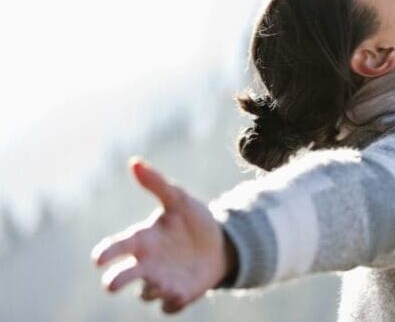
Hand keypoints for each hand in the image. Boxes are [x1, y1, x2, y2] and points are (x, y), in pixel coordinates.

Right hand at [90, 156, 230, 314]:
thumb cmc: (192, 222)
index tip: (98, 259)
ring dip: (151, 289)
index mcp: (142, 240)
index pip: (116, 247)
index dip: (106, 253)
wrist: (221, 244)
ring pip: (146, 293)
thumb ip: (157, 184)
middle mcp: (146, 264)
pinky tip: (180, 294)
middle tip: (111, 284)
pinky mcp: (178, 296)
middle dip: (115, 281)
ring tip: (163, 282)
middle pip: (122, 277)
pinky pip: (168, 306)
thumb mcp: (179, 200)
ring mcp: (160, 282)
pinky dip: (171, 302)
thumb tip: (134, 162)